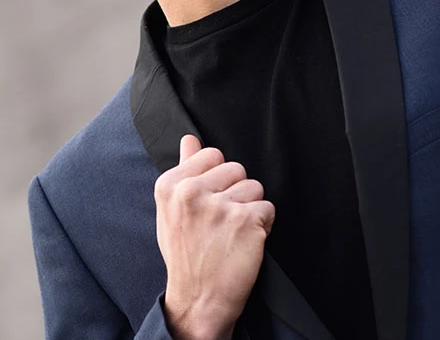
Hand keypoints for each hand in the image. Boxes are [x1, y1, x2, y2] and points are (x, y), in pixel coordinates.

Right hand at [155, 134, 274, 339]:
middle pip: (236, 169)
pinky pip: (268, 209)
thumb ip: (184, 170)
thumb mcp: (172, 210)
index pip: (213, 155)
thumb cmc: (185, 253)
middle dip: (235, 193)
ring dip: (250, 210)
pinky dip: (262, 226)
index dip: (218, 179)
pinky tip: (244, 243)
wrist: (198, 300)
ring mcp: (219, 206)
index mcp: (171, 185)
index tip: (209, 202)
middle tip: (221, 223)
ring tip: (231, 234)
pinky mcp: (245, 222)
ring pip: (255, 188)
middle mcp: (192, 192)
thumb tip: (189, 139)